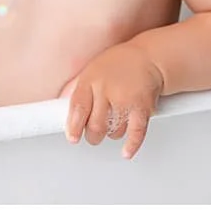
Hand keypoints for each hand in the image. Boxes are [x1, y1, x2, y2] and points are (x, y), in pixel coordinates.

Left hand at [63, 42, 164, 158]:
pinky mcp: (143, 108)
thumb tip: (62, 106)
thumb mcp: (92, 69)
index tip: (72, 137)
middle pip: (95, 125)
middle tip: (93, 136)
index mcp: (90, 79)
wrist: (148, 58)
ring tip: (113, 125)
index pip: (78, 107)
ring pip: (113, 132)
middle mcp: (106, 89)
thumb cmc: (118, 64)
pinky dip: (131, 145)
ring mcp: (125, 99)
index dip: (73, 126)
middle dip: (93, 136)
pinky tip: (126, 152)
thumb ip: (80, 89)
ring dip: (111, 135)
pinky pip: (136, 133)